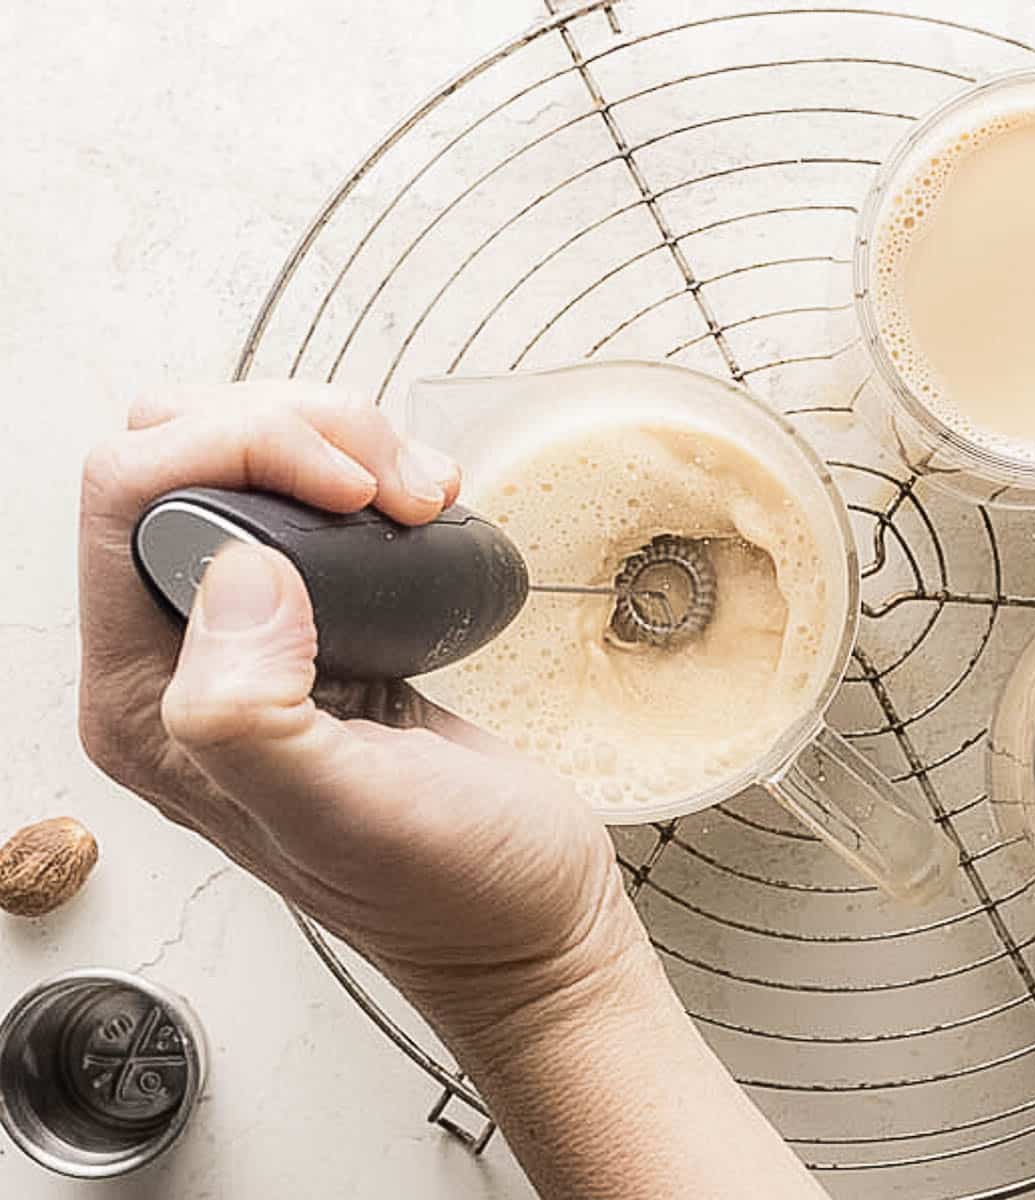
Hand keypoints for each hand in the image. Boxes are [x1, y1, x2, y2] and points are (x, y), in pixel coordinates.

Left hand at [78, 382, 645, 1044]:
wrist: (529, 918)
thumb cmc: (451, 891)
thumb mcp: (349, 819)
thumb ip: (253, 715)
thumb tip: (236, 575)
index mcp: (150, 703)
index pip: (129, 499)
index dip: (234, 451)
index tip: (347, 489)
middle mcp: (184, 660)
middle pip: (179, 454)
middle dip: (289, 432)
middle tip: (386, 485)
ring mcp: (257, 636)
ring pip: (248, 458)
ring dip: (340, 442)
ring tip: (421, 499)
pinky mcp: (326, 623)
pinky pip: (315, 497)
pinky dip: (375, 470)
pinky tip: (427, 509)